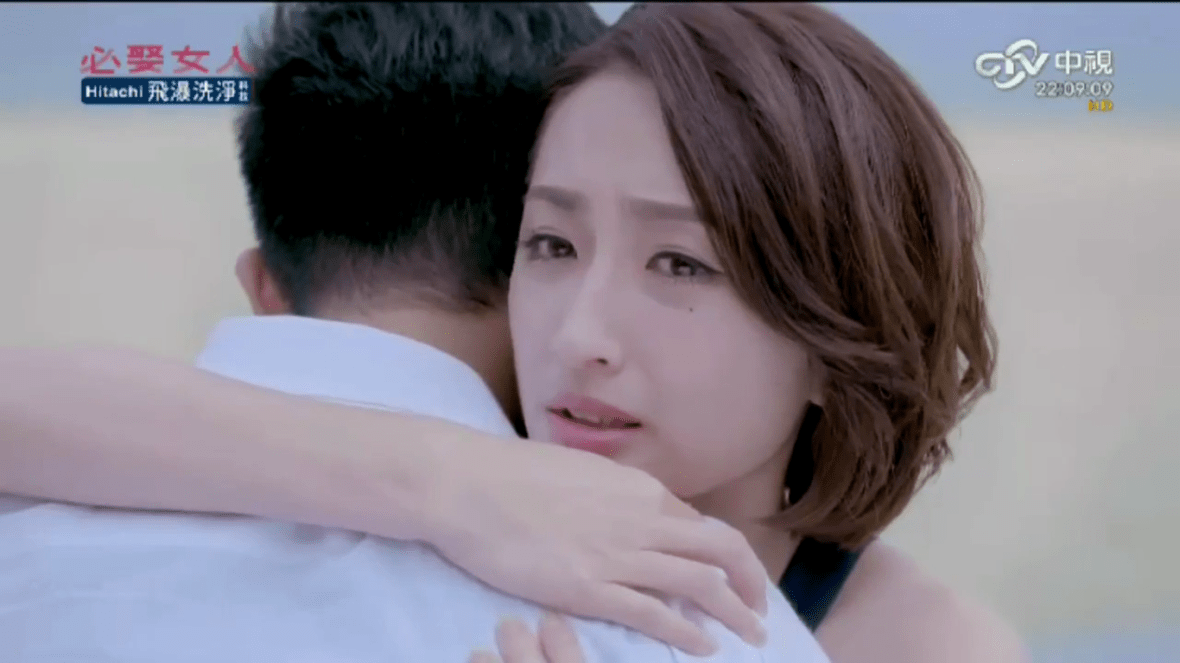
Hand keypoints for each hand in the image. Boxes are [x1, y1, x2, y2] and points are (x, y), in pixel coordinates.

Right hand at [427, 437, 768, 656]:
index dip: (725, 555)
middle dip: (749, 583)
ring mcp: (618, 556)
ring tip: (751, 635)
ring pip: (701, 585)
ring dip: (734, 614)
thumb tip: (633, 515)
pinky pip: (655, 615)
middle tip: (759, 609)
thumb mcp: (582, 472)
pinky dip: (688, 633)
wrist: (469, 485)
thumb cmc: (514, 474)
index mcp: (639, 490)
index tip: (733, 576)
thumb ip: (617, 497)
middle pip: (720, 551)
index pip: (700, 526)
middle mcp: (641, 520)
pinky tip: (703, 646)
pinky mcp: (590, 589)